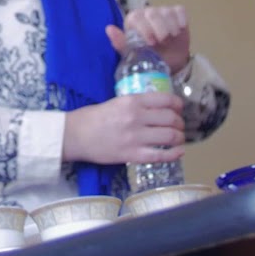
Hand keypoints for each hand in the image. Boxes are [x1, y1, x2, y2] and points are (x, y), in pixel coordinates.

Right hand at [63, 93, 184, 165]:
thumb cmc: (92, 117)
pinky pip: (161, 156)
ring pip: (170, 136)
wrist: (74, 136)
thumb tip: (156, 109)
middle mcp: (137, 117)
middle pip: (171, 118)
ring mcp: (136, 137)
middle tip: (179, 126)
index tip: (179, 109)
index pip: (166, 100)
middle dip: (180, 123)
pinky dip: (174, 154)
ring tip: (179, 139)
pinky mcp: (133, 155)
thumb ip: (136, 104)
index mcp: (132, 101)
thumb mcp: (115, 102)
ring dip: (179, 138)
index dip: (178, 105)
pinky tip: (178, 152)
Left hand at [106, 5, 190, 74]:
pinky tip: (179, 31)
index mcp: (134, 20)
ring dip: (170, 27)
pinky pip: (179, 11)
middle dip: (159, 29)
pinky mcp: (177, 13)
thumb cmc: (149, 57)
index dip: (144, 29)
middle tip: (163, 42)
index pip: (136, 17)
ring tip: (170, 39)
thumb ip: (120, 43)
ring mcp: (163, 11)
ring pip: (167, 12)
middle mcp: (147, 13)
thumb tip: (108, 29)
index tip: (151, 43)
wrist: (169, 62)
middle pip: (152, 13)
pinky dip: (181, 20)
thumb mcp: (133, 54)